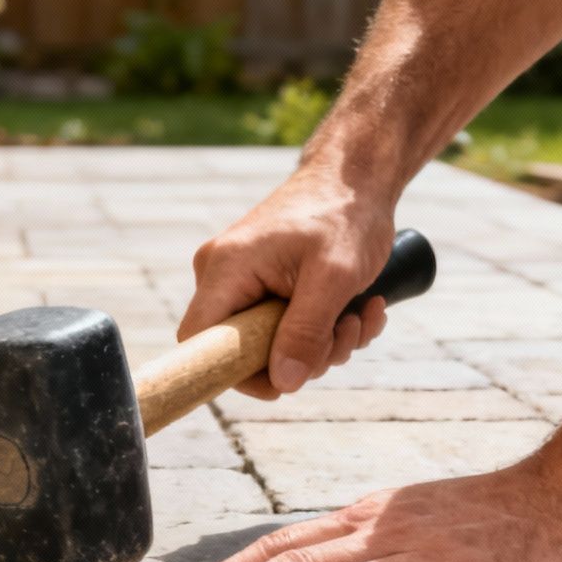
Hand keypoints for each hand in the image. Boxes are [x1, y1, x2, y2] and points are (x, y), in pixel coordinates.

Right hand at [180, 168, 395, 397]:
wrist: (357, 178)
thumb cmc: (345, 214)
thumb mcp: (334, 277)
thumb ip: (306, 332)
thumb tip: (284, 383)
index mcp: (226, 269)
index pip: (199, 342)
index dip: (234, 373)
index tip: (284, 382)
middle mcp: (224, 277)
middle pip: (243, 350)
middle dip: (304, 355)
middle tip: (346, 333)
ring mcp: (244, 282)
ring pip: (273, 345)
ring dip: (326, 343)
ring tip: (361, 312)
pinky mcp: (266, 286)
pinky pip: (287, 329)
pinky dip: (328, 329)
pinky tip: (360, 307)